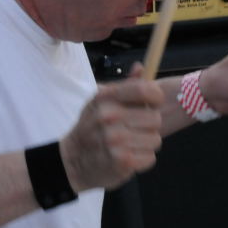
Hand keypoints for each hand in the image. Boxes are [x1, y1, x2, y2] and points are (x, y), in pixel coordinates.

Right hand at [59, 64, 164, 190]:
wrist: (72, 161)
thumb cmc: (92, 128)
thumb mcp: (102, 102)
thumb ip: (126, 86)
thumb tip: (140, 67)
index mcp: (106, 98)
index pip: (144, 90)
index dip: (155, 98)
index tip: (152, 104)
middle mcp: (110, 116)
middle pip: (155, 119)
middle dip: (149, 126)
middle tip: (134, 130)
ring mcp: (115, 139)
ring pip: (155, 139)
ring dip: (146, 144)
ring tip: (129, 144)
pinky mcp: (122, 160)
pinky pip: (150, 157)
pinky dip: (142, 159)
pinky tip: (128, 156)